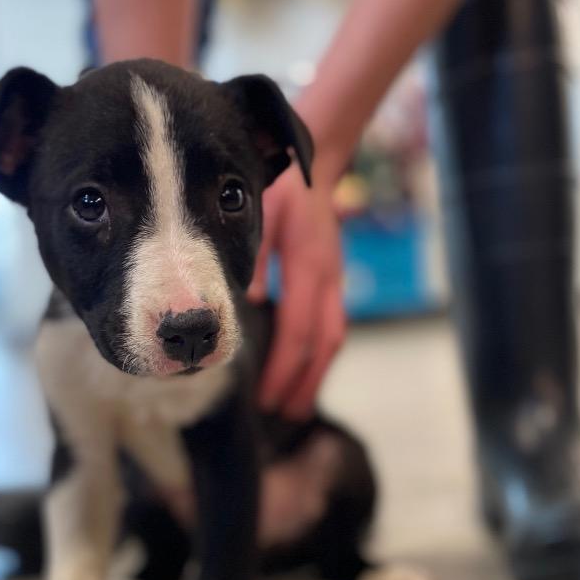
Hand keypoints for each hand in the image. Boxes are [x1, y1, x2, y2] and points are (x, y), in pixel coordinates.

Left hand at [248, 165, 345, 420]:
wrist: (314, 165)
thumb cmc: (282, 188)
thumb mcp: (263, 213)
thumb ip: (254, 257)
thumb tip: (245, 302)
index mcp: (310, 267)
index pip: (299, 331)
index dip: (284, 368)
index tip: (266, 396)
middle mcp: (328, 279)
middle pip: (323, 345)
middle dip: (303, 382)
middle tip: (282, 414)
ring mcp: (334, 281)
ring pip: (332, 338)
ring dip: (315, 374)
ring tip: (295, 406)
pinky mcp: (331, 282)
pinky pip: (331, 326)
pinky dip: (318, 355)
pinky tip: (302, 372)